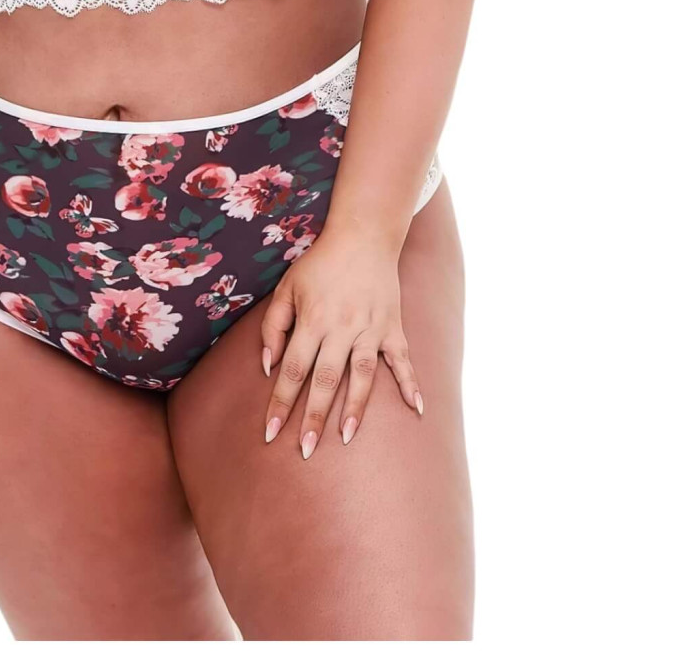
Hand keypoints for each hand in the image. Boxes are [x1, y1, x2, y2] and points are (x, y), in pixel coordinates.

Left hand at [258, 226, 423, 457]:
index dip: (281, 403)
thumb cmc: (319, 264)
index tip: (271, 432)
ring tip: (346, 437)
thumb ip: (273, 327)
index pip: (292, 370)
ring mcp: (371, 329)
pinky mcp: (393, 327)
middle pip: (325, 380)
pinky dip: (411, 384)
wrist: (362, 236)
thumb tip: (268, 367)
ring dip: (355, 407)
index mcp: (312, 321)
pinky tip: (417, 410)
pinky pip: (403, 360)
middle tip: (304, 450)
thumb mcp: (287, 288)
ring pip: (363, 375)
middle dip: (313, 417)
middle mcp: (342, 328)